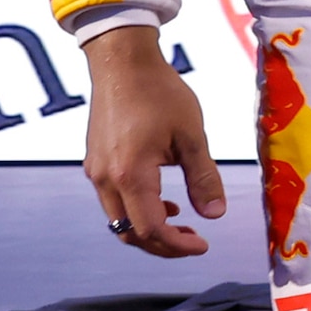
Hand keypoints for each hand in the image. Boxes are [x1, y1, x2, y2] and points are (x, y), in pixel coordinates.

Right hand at [78, 25, 222, 257]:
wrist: (122, 63)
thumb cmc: (160, 94)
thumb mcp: (191, 136)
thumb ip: (203, 178)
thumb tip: (215, 214)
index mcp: (131, 175)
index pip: (150, 230)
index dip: (178, 246)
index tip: (204, 245)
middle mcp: (105, 179)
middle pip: (129, 233)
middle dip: (163, 245)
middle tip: (194, 241)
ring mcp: (95, 171)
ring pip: (118, 219)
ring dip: (149, 229)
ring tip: (182, 223)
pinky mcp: (94, 162)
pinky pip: (113, 200)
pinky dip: (137, 210)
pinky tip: (163, 201)